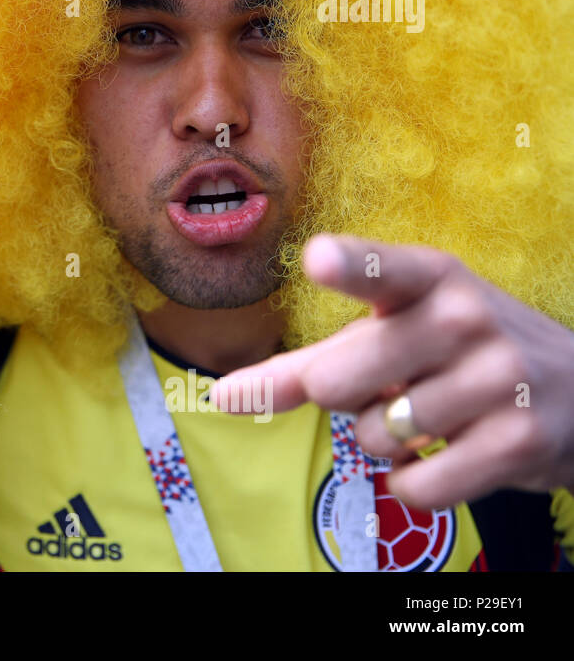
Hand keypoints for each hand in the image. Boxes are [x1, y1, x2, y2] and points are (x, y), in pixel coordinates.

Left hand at [207, 234, 573, 509]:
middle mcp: (466, 318)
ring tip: (432, 415)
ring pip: (373, 436)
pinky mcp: (518, 441)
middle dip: (346, 398)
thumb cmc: (454, 354)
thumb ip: (303, 364)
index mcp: (428, 278)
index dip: (349, 265)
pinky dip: (414, 480)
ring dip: (386, 440)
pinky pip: (416, 483)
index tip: (319, 257)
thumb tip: (221, 397)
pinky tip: (448, 454)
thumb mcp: (387, 335)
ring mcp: (499, 379)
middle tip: (391, 384)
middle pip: (335, 380)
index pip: (382, 268)